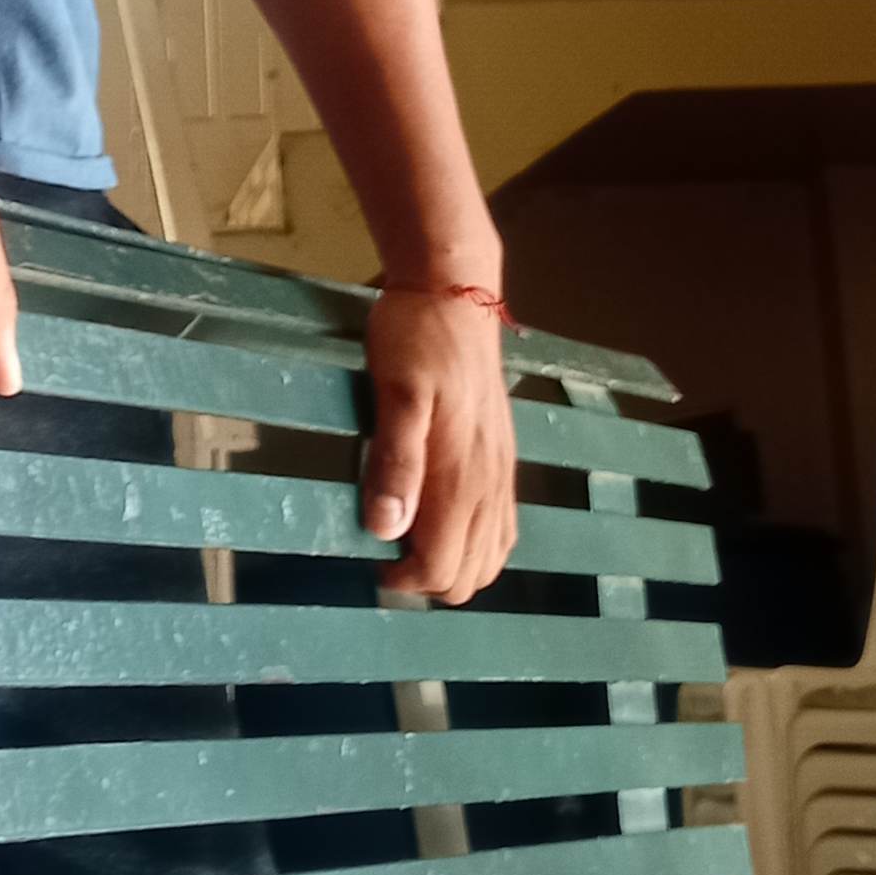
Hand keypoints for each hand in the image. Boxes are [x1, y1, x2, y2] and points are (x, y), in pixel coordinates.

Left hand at [359, 289, 519, 602]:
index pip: (442, 567)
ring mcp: (500, 473)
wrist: (455, 295)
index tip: (371, 560)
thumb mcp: (396, 394)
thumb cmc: (416, 339)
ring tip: (410, 542)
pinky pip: (504, 528)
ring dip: (453, 566)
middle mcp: (489, 484)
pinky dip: (477, 545)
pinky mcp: (502, 458)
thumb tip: (386, 529)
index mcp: (461, 476)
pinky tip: (446, 525)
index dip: (404, 579)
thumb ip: (395, 462)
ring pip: (492, 558)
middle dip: (428, 579)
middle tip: (386, 553)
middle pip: (470, 575)